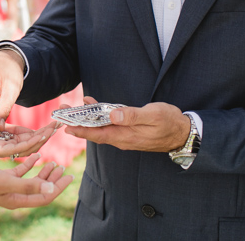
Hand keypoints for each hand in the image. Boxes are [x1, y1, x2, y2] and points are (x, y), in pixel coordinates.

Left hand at [0, 117, 59, 157]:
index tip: (54, 123)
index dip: (41, 132)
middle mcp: (5, 149)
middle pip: (31, 144)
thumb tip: (21, 123)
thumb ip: (7, 125)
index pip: (28, 138)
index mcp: (5, 142)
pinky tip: (38, 135)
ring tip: (53, 129)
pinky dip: (29, 142)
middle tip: (58, 126)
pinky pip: (16, 147)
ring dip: (40, 138)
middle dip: (45, 135)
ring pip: (26, 146)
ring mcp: (1, 152)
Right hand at [0, 154, 72, 208]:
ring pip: (31, 180)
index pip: (44, 196)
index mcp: (16, 200)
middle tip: (64, 167)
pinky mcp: (0, 177)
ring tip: (53, 162)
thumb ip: (29, 184)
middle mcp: (13, 195)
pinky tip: (35, 155)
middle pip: (40, 189)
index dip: (58, 187)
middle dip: (53, 179)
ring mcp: (7, 187)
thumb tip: (52, 188)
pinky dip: (28, 164)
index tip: (70, 175)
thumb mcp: (5, 180)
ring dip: (42, 171)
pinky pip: (19, 172)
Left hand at [64, 97, 189, 151]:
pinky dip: (99, 115)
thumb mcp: (153, 116)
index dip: (81, 130)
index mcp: (126, 136)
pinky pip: (109, 124)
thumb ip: (133, 116)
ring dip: (86, 119)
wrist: (183, 133)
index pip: (98, 134)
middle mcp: (123, 138)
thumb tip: (113, 115)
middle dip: (77, 123)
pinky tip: (92, 105)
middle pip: (95, 132)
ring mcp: (125, 136)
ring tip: (70, 108)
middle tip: (61, 113)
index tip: (65, 126)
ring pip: (101, 128)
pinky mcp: (129, 131)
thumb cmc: (169, 122)